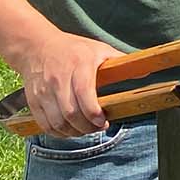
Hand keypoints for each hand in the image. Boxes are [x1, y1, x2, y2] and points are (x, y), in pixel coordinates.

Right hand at [9, 29, 123, 136]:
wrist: (37, 47)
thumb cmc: (73, 49)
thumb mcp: (100, 49)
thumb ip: (121, 63)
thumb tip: (146, 72)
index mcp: (79, 65)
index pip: (84, 93)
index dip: (93, 112)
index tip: (104, 121)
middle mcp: (59, 79)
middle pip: (70, 112)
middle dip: (86, 127)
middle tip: (98, 127)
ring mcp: (44, 91)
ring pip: (57, 122)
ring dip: (73, 132)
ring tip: (86, 129)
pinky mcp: (33, 100)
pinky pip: (45, 124)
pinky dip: (58, 132)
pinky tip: (70, 130)